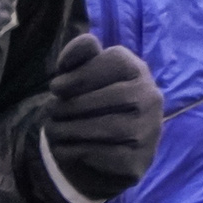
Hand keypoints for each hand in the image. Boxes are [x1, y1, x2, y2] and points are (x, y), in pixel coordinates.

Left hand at [36, 34, 161, 202]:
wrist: (105, 152)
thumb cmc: (90, 103)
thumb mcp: (81, 75)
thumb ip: (80, 55)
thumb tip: (88, 42)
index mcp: (138, 70)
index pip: (115, 61)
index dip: (79, 74)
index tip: (55, 86)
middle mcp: (151, 98)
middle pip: (114, 96)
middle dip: (73, 104)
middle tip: (50, 111)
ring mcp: (149, 130)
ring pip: (111, 127)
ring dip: (72, 129)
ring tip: (52, 129)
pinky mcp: (139, 160)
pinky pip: (109, 154)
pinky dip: (78, 151)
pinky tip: (63, 148)